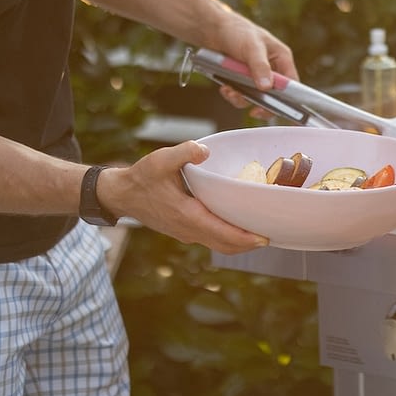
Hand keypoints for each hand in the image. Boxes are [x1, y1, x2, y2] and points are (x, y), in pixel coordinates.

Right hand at [97, 142, 269, 254]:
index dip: (244, 238)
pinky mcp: (185, 230)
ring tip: (261, 232)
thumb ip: (184, 152)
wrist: (122, 194)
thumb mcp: (161, 160)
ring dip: (240, 243)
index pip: (221, 234)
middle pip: (225, 245)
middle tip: (272, 235)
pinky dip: (228, 237)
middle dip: (249, 244)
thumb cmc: (142, 177)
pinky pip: (211, 239)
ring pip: (218, 245)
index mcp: (187, 215)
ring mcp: (186, 233)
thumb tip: (204, 150)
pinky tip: (238, 225)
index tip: (264, 238)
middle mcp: (188, 229)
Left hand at [211, 14, 298, 112]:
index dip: (287, 98)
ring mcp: (256, 75)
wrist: (212, 29)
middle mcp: (271, 68)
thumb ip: (260, 66)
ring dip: (242, 98)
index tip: (276, 109)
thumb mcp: (251, 47)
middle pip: (273, 95)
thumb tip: (267, 86)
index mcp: (281, 58)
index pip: (291, 84)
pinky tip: (225, 88)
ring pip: (255, 97)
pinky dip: (233, 94)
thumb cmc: (237, 31)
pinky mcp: (241, 80)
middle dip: (260, 101)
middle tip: (253, 109)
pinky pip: (241, 94)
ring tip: (231, 92)